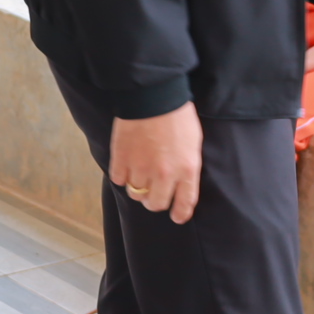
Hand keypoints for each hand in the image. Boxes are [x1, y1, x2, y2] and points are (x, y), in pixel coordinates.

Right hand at [109, 103, 203, 223]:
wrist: (153, 96)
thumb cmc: (177, 115)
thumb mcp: (193, 143)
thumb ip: (187, 166)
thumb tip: (182, 182)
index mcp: (187, 170)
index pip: (184, 204)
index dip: (180, 214)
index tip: (176, 217)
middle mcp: (165, 175)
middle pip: (156, 204)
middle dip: (155, 201)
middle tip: (153, 194)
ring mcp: (141, 169)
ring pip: (136, 194)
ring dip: (138, 189)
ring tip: (139, 176)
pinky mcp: (121, 160)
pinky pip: (119, 180)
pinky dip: (121, 176)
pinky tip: (125, 166)